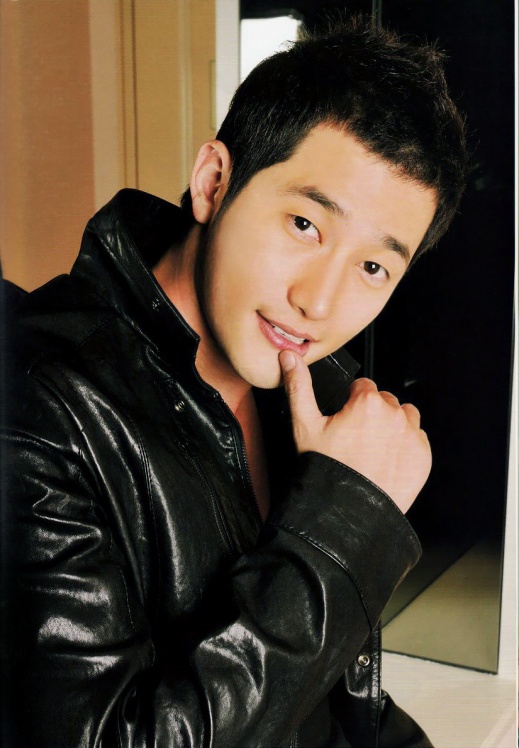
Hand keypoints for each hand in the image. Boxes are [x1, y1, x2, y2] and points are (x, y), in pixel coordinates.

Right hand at [279, 350, 431, 513]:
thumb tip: (290, 357)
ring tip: (372, 448)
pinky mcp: (423, 456)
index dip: (350, 402)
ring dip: (392, 425)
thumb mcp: (305, 425)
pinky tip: (385, 461)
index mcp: (367, 402)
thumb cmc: (326, 469)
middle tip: (355, 438)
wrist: (348, 512)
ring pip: (404, 416)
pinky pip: (417, 439)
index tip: (344, 420)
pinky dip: (405, 446)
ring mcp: (412, 435)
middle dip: (372, 413)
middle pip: (384, 401)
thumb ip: (299, 386)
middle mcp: (395, 414)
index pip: (363, 386)